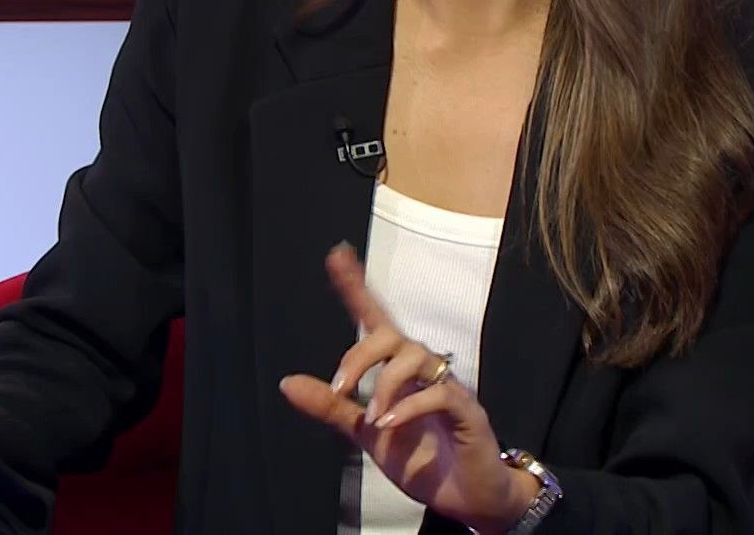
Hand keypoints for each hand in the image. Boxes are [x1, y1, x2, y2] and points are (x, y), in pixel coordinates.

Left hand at [278, 244, 537, 533]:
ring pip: (416, 356)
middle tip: (340, 387)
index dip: (355, 287)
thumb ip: (332, 407)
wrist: (464, 498)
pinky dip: (410, 406)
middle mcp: (423, 370)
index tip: (336, 254)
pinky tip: (389, 425)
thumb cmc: (420, 459)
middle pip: (392, 335)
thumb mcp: (366, 433)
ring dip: (386, 385)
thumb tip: (286, 382)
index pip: (374, 320)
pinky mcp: (467, 410)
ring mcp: (448, 387)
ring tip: (373, 419)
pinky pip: (440, 391)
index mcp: (397, 372)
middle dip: (360, 355)